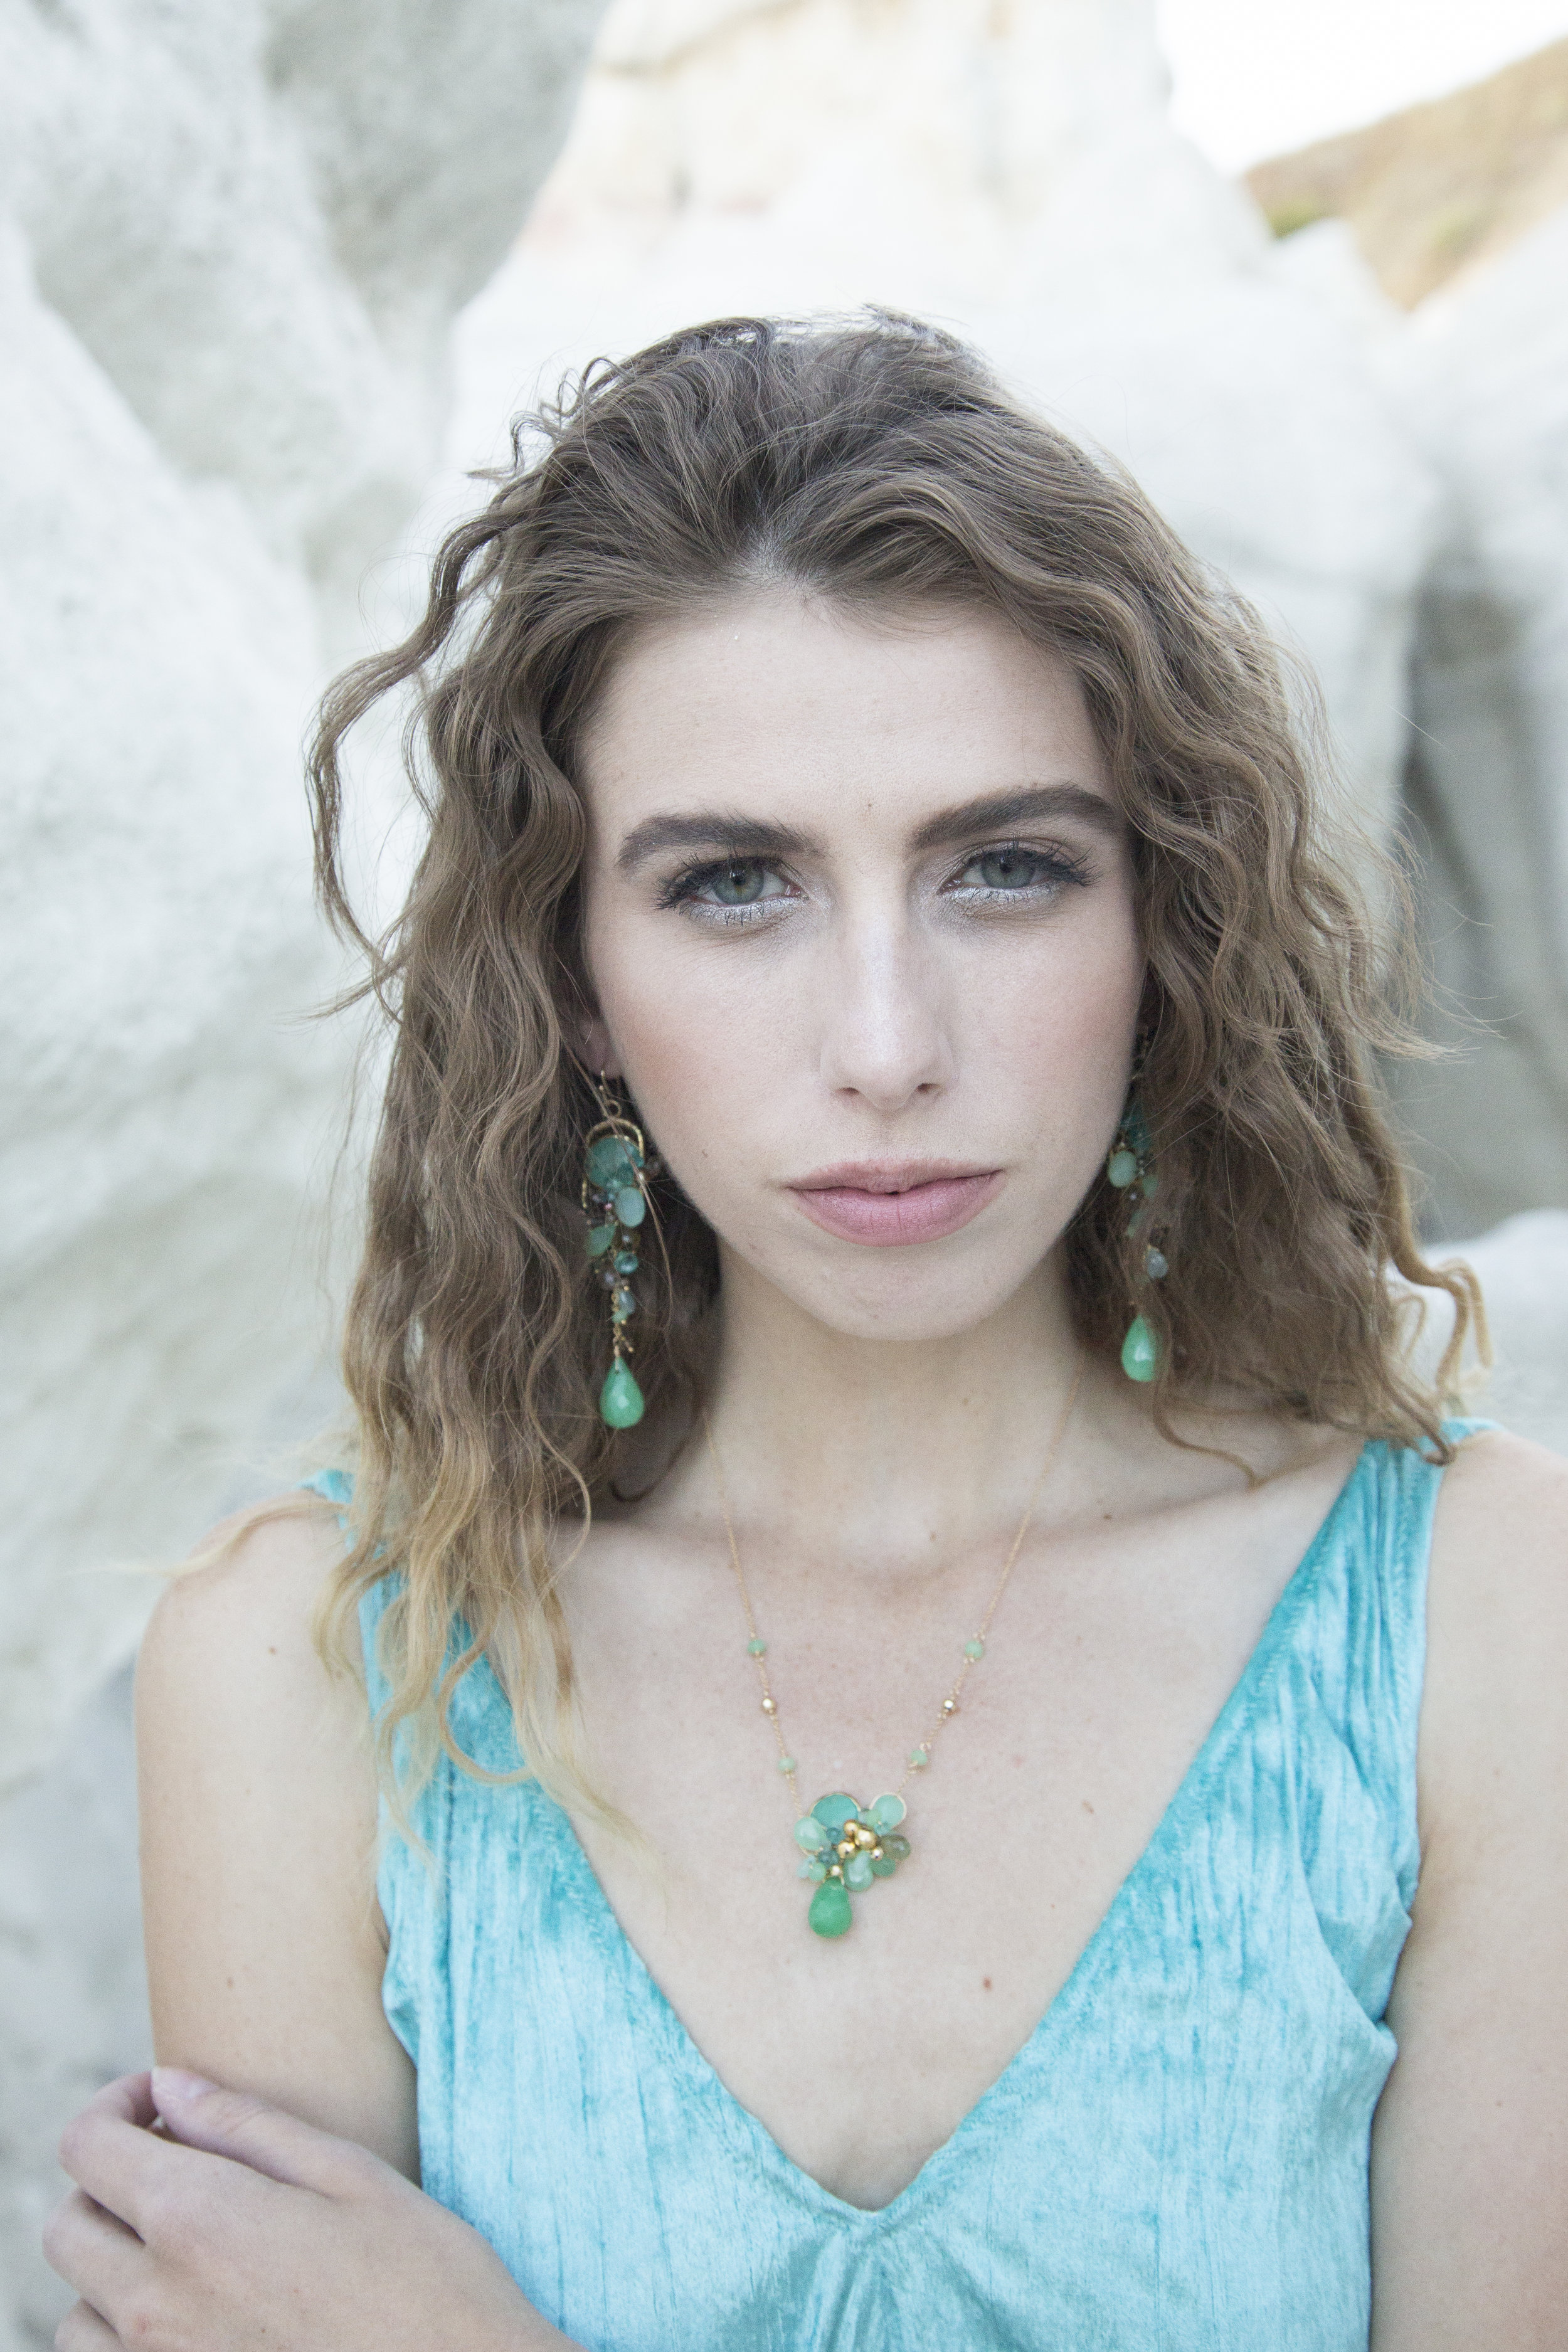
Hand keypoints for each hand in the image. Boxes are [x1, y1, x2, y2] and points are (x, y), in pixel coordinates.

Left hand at [44, 2068, 576, 2350]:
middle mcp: (156, 2303)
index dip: (115, 2103)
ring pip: (76, 2313)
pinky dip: (126, 2335)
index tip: (161, 2098)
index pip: (87, 2147)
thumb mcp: (349, 2176)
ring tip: (188, 2248)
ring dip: (112, 2268)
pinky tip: (197, 2312)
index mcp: (198, 2221)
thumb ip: (245, 2126)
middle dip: (108, 2180)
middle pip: (67, 2227)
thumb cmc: (425, 2281)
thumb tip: (168, 2088)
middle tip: (179, 2165)